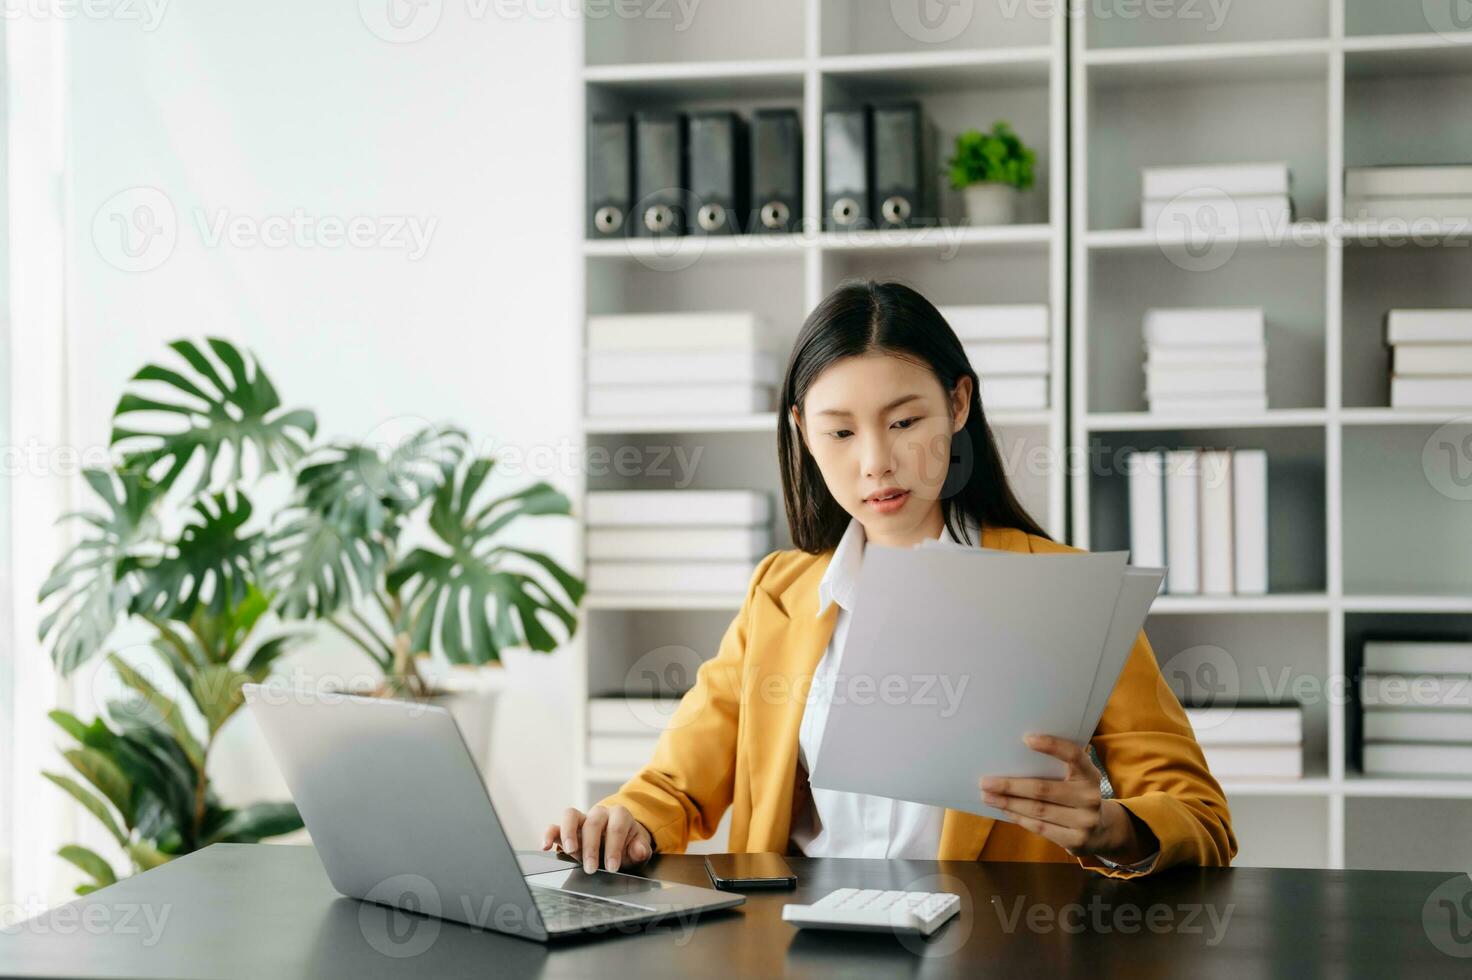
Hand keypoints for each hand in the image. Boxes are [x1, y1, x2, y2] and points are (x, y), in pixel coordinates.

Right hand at [541, 805, 653, 874]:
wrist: (619, 843)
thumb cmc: (628, 846)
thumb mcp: (638, 850)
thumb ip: (640, 849)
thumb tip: (639, 849)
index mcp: (619, 815)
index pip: (616, 827)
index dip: (614, 847)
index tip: (612, 867)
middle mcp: (599, 813)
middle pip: (593, 822)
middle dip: (592, 847)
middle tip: (592, 868)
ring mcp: (581, 819)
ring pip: (570, 815)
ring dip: (569, 833)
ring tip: (571, 851)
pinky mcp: (567, 829)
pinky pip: (555, 826)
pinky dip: (549, 834)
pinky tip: (545, 846)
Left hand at [979, 734, 1153, 865]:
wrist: (1101, 830)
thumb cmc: (1077, 794)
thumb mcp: (1076, 778)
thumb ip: (1056, 768)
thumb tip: (1012, 758)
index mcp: (1090, 774)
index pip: (1073, 756)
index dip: (1052, 746)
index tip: (1026, 739)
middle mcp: (1090, 797)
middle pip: (1043, 789)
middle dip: (1010, 785)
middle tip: (985, 781)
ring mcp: (1085, 821)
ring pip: (1038, 810)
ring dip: (1008, 803)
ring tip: (988, 796)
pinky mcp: (1076, 840)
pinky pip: (1040, 827)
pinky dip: (1019, 818)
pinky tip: (1005, 810)